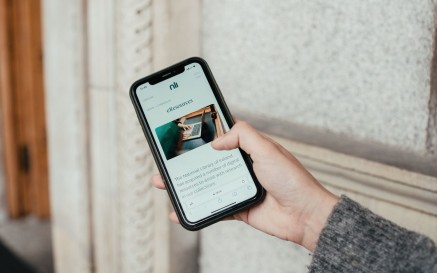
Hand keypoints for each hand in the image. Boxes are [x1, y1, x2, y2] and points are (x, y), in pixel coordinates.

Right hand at [151, 121, 338, 251]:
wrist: (304, 215)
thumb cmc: (292, 180)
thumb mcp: (267, 149)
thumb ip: (243, 136)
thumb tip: (217, 140)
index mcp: (249, 149)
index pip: (222, 137)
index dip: (204, 134)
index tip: (183, 131)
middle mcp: (241, 167)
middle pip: (207, 162)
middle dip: (185, 162)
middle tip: (165, 161)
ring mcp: (238, 187)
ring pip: (205, 184)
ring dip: (185, 184)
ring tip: (163, 183)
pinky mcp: (237, 207)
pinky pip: (212, 207)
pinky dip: (197, 209)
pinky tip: (180, 211)